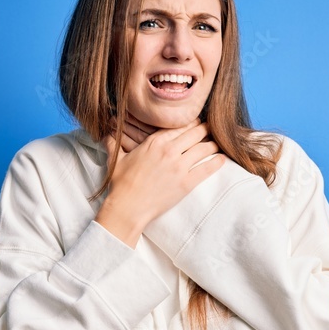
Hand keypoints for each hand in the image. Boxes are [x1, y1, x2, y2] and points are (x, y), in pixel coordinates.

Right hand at [95, 119, 225, 246]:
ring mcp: (179, 166)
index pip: (180, 125)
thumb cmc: (120, 184)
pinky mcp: (186, 183)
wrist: (127, 207)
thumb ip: (113, 143)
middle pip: (196, 133)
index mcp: (154, 142)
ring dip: (214, 144)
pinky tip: (222, 159)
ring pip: (204, 148)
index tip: (197, 122)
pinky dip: (217, 163)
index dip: (191, 122)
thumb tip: (105, 134)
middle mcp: (169, 150)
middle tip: (212, 129)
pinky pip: (207, 169)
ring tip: (219, 143)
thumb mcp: (116, 159)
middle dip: (206, 130)